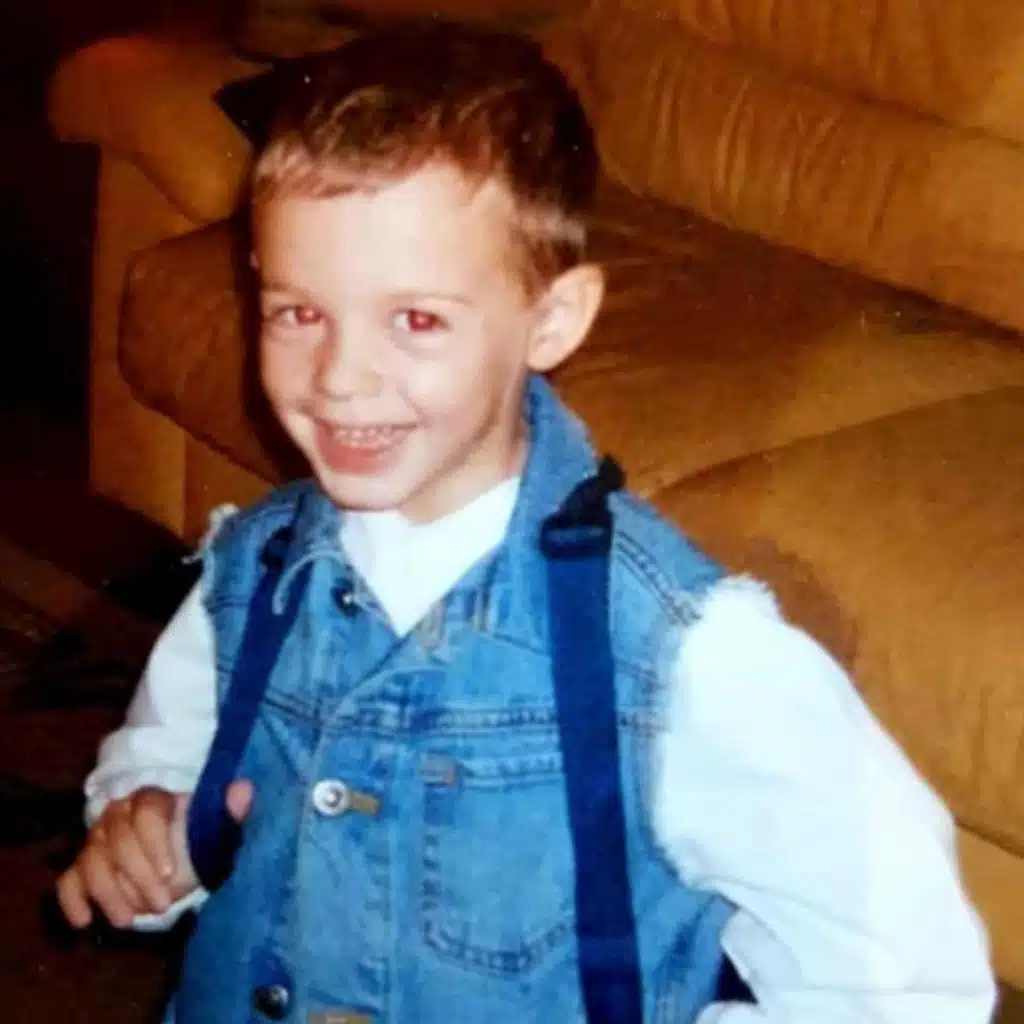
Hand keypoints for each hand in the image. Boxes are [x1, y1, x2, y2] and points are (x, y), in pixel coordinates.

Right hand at [56, 780, 255, 929]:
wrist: (171, 851)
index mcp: (153, 799)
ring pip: (92, 862)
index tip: (169, 873)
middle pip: (119, 841)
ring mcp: (97, 840)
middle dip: (138, 877)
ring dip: (108, 894)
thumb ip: (229, 810)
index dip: (155, 842)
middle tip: (160, 905)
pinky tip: (85, 921)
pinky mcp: (82, 866)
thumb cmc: (193, 837)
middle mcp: (118, 815)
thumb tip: (244, 790)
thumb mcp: (215, 826)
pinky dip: (72, 901)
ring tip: (128, 920)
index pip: (147, 812)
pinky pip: (68, 881)